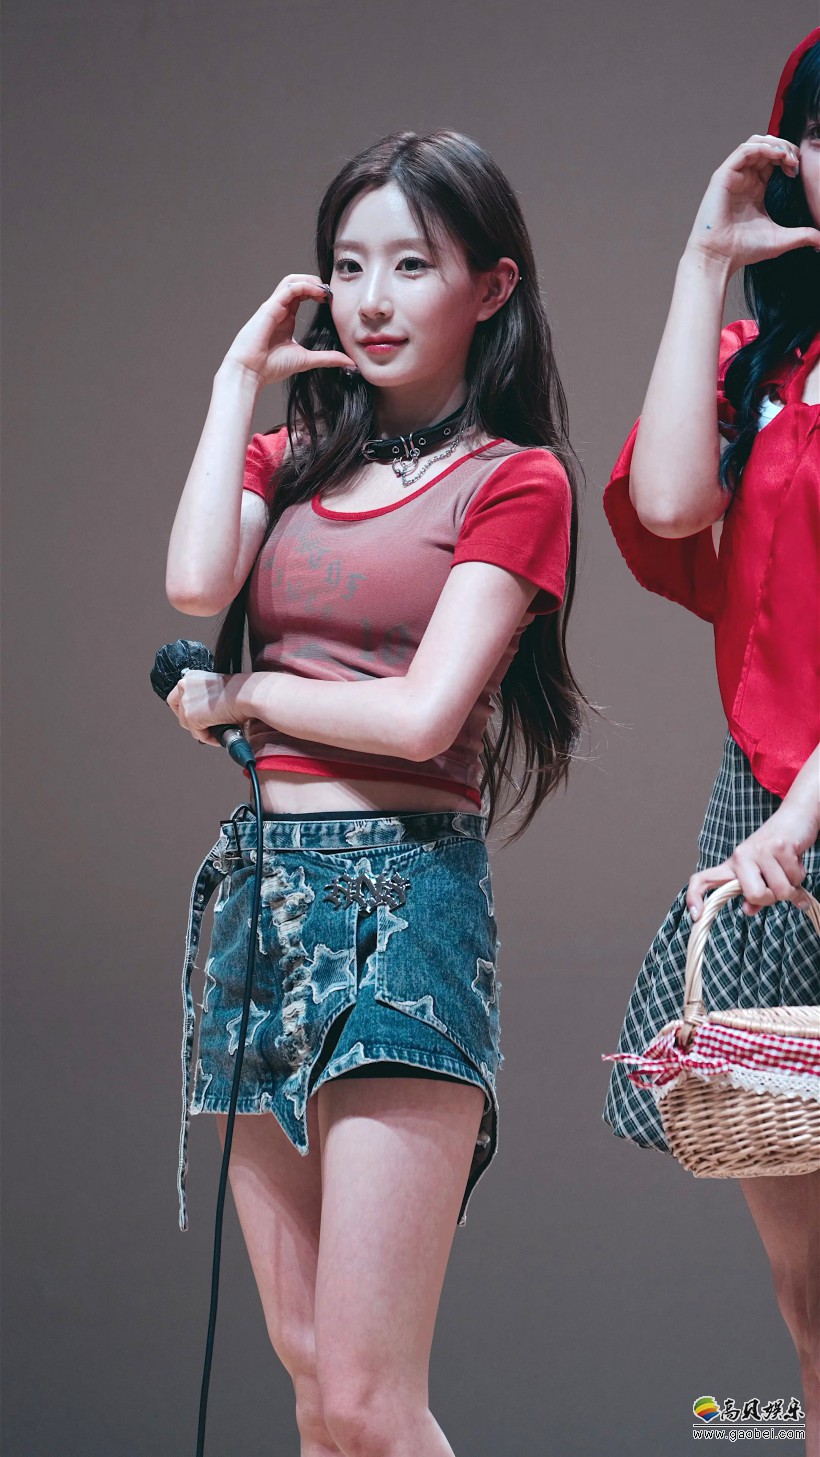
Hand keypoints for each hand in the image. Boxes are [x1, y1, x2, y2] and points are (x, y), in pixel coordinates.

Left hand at [166, 670, 244, 746]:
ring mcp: (186, 702)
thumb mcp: (216, 688)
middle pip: (178, 711)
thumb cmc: (240, 690)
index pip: (177, 696)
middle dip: (190, 721)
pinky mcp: (191, 717)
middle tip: (204, 726)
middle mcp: (184, 686)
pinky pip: (198, 734)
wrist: (246, 694)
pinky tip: (219, 736)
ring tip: (216, 731)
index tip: (195, 715)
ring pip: (187, 724)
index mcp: (191, 677)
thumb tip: (205, 712)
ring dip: (201, 730)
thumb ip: (205, 696)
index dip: (185, 708)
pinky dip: (208, 738)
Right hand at [221, 274, 355, 387]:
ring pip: (291, 281)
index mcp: (285, 319)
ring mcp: (273, 307)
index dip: (317, 292)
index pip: (301, 295)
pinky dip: (304, 286)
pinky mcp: (270, 308)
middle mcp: (279, 310)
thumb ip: (327, 358)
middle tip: (331, 292)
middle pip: (296, 283)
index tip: (331, 301)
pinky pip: (288, 289)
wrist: (251, 372)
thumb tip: (349, 362)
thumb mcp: (306, 360)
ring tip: (325, 289)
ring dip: (310, 281)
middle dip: (315, 283)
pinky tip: (317, 293)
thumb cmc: (271, 367)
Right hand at [684, 135, 819, 272]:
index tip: (798, 170)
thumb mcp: (780, 239)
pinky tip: (775, 156)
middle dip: (784, 148)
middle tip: (796, 161)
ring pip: (755, 143)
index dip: (788, 158)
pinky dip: (761, 148)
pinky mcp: (723, 176)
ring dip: (774, 145)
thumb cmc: (743, 249)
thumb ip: (802, 236)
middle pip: (766, 146)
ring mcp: (733, 176)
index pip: (773, 160)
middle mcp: (744, 179)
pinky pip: (744, 150)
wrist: (721, 257)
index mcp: (755, 189)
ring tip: (786, 157)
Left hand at [686, 801, 816, 919]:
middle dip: (773, 897)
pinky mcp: (780, 846)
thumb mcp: (760, 873)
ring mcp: (760, 850)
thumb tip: (748, 911)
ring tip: (787, 870)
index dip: (694, 896)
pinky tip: (795, 861)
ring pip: (781, 889)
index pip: (702, 879)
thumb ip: (753, 896)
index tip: (696, 916)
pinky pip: (796, 878)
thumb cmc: (776, 851)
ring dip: (791, 886)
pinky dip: (800, 875)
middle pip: (755, 895)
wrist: (795, 818)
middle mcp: (741, 856)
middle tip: (777, 885)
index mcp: (732, 865)